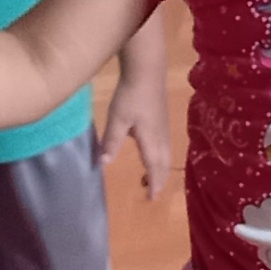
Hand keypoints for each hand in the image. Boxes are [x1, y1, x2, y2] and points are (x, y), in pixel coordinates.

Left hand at [98, 67, 172, 200]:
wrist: (147, 71)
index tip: (151, 198)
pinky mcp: (162, 119)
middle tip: (154, 191)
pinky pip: (164, 145)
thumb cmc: (131, 96)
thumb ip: (111, 141)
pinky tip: (153, 151)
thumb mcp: (117, 119)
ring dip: (161, 168)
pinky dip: (161, 156)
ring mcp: (164, 127)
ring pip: (166, 154)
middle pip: (164, 163)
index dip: (154, 183)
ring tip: (155, 176)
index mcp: (150, 140)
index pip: (154, 167)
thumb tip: (104, 163)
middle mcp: (161, 137)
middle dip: (160, 178)